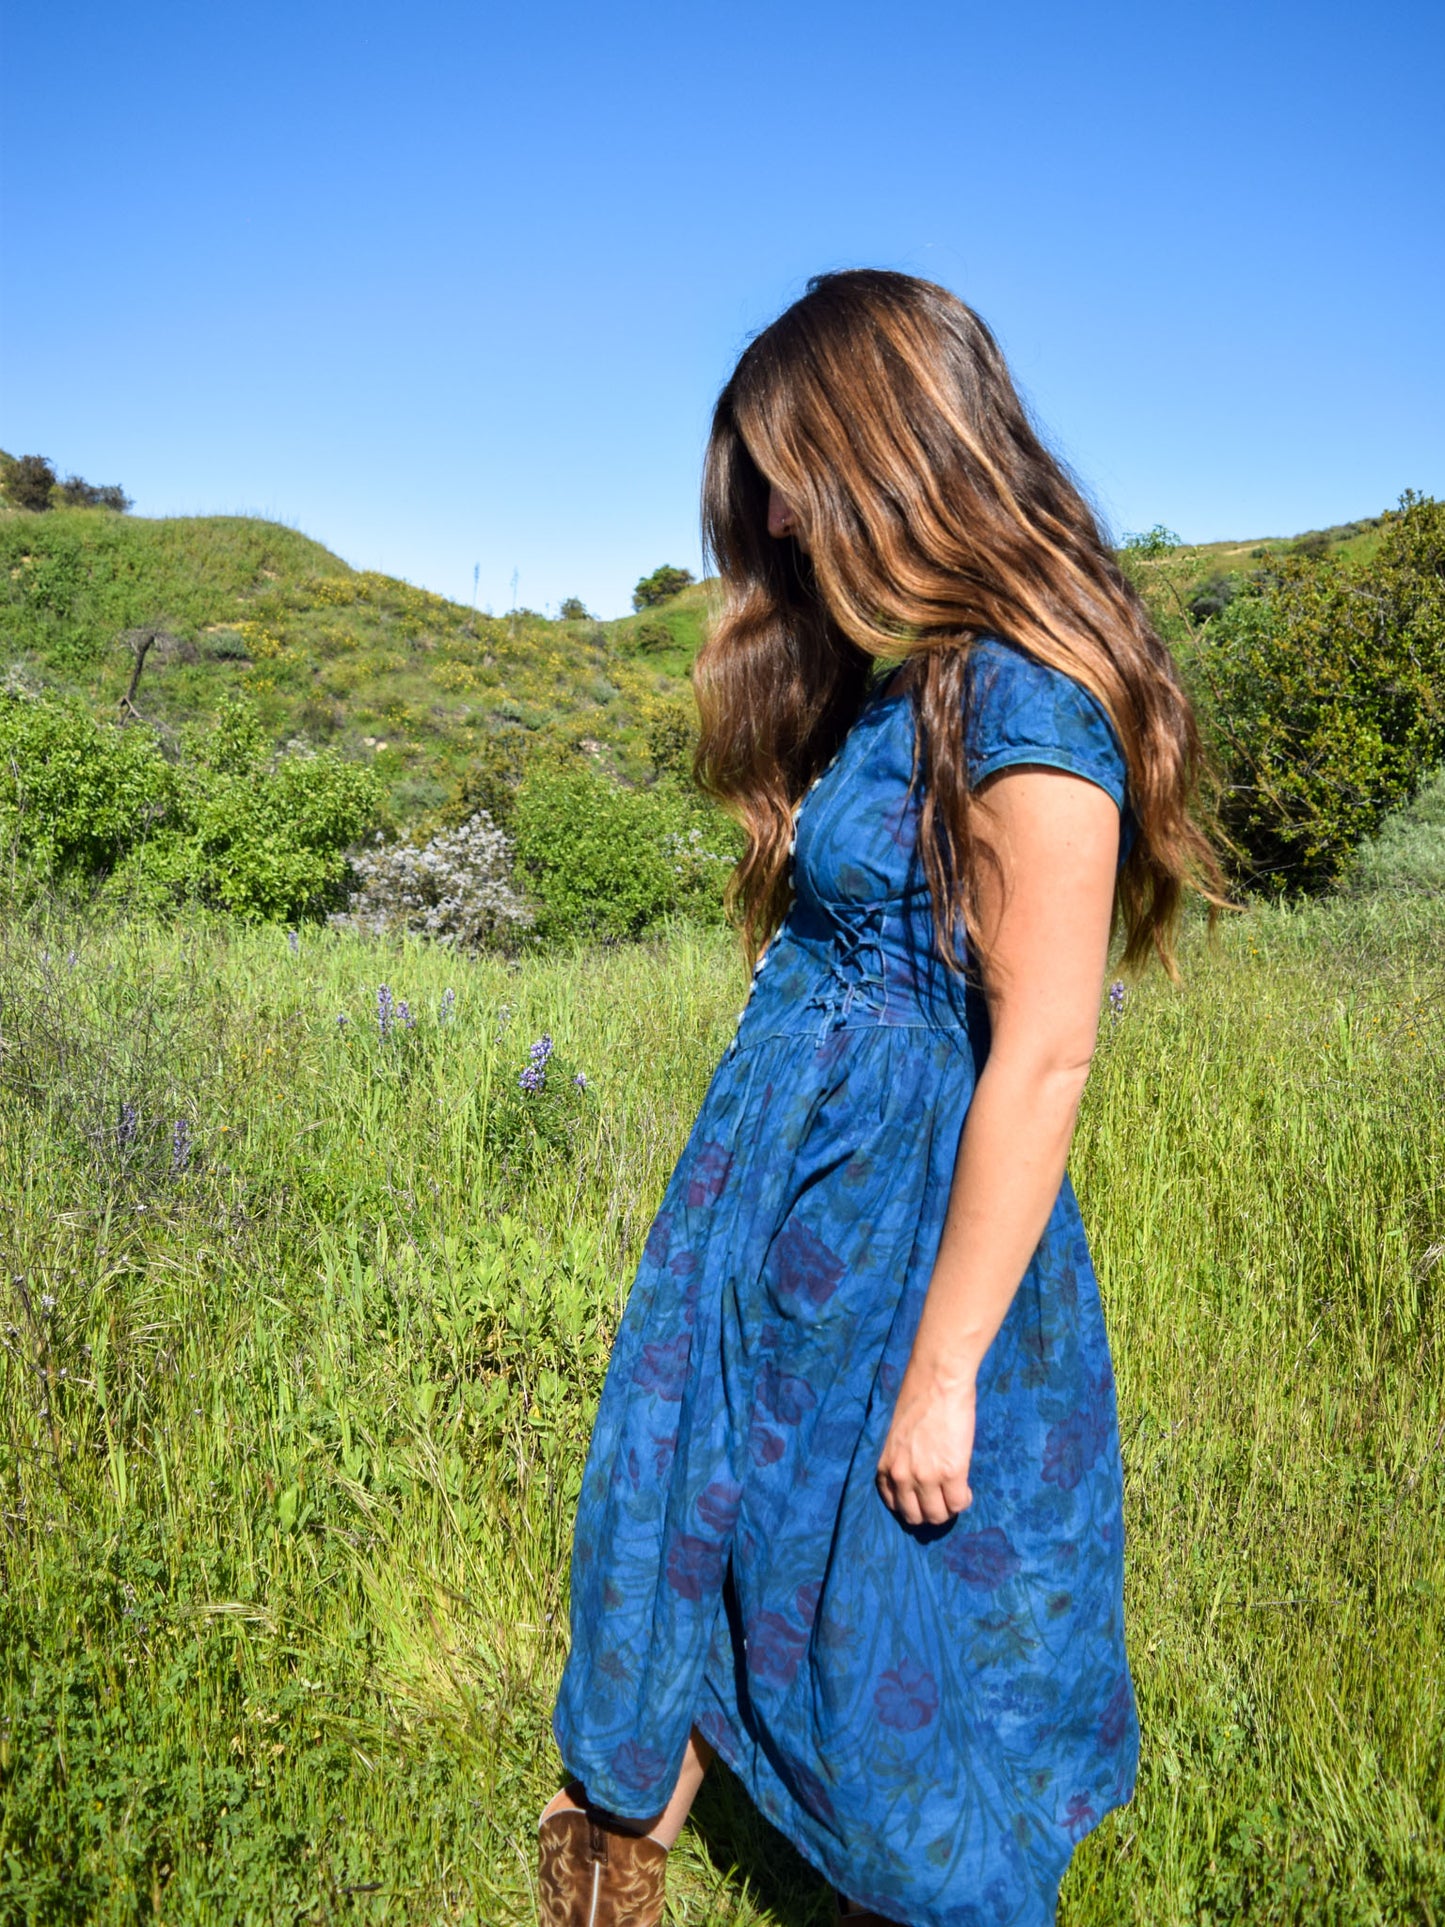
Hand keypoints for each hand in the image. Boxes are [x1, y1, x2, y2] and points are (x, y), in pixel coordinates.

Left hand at [876, 1368, 976, 1526]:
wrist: (937, 1380)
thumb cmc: (917, 1399)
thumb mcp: (896, 1436)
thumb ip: (901, 1460)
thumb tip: (915, 1478)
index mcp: (885, 1466)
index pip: (894, 1505)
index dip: (912, 1504)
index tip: (923, 1498)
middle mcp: (901, 1477)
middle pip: (915, 1517)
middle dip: (930, 1511)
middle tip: (942, 1499)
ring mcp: (926, 1477)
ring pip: (937, 1516)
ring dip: (948, 1509)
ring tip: (954, 1494)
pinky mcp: (951, 1472)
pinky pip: (959, 1503)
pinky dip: (964, 1500)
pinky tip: (965, 1487)